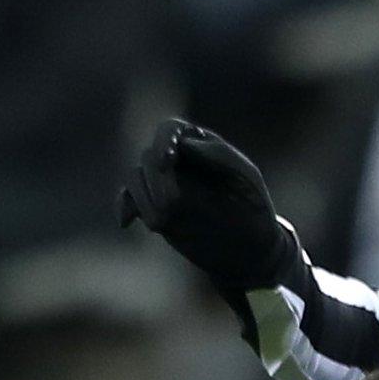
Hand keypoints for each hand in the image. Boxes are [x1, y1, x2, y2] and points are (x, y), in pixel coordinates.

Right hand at [118, 118, 294, 289]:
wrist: (250, 249)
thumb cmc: (254, 209)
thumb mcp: (247, 180)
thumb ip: (221, 158)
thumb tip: (187, 144)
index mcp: (201, 145)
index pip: (170, 130)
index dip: (164, 141)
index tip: (166, 161)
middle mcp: (177, 160)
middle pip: (149, 156)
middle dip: (156, 179)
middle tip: (171, 204)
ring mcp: (163, 183)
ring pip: (135, 177)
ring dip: (142, 197)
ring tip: (161, 223)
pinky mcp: (153, 206)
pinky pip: (128, 200)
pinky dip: (124, 207)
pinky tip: (126, 222)